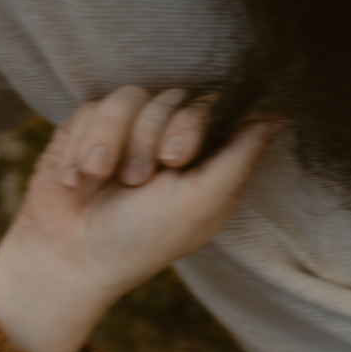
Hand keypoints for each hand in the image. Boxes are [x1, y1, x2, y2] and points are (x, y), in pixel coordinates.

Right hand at [0, 96, 273, 351]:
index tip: (177, 157)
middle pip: (173, 96)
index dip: (194, 121)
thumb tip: (282, 115)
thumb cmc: (142, 239)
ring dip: (113, 141)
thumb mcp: (201, 202)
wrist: (68, 255)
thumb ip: (240, 155)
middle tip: (138, 179)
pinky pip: (92, 107)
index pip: (214, 106)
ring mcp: (129, 133)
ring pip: (131, 97)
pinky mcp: (89, 129)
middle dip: (151, 135)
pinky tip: (77, 180)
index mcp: (206, 159)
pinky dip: (83, 145)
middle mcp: (170, 140)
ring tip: (102, 179)